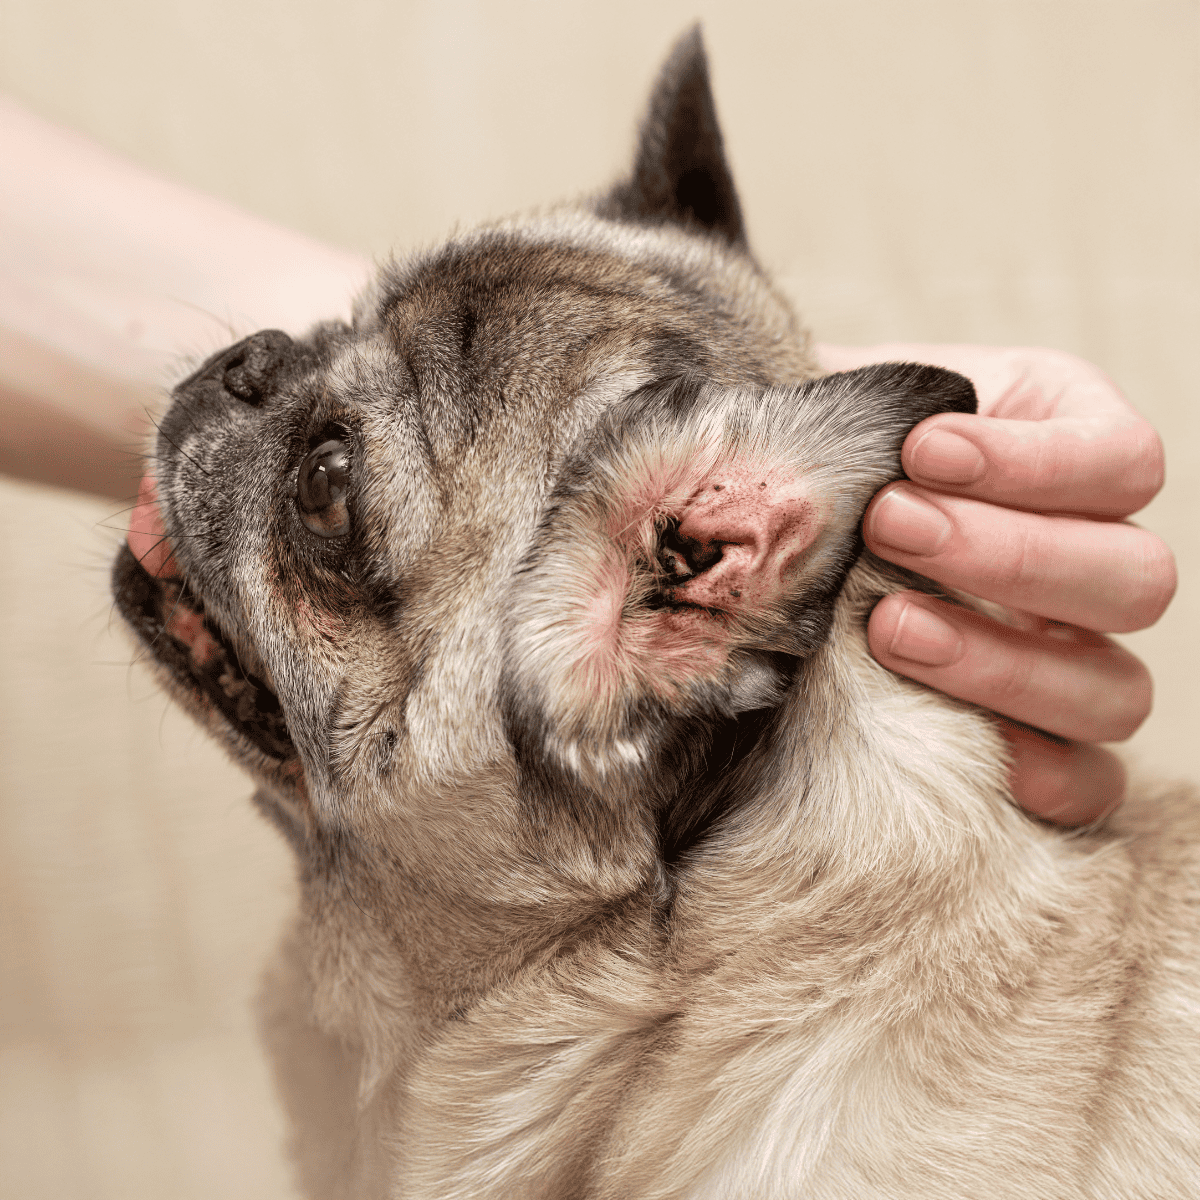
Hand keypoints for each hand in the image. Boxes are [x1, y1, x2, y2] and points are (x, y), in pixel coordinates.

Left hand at [818, 342, 1175, 825]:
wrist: (774, 544)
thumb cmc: (823, 463)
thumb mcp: (847, 417)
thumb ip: (866, 418)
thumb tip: (826, 445)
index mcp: (1071, 460)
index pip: (1124, 462)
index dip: (1036, 461)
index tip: (920, 447)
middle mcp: (1093, 564)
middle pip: (1136, 578)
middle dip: (1006, 555)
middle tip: (887, 526)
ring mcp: (1078, 663)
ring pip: (1115, 689)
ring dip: (1000, 661)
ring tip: (884, 626)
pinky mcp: (1046, 744)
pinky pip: (1091, 783)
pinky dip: (1036, 770)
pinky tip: (945, 736)